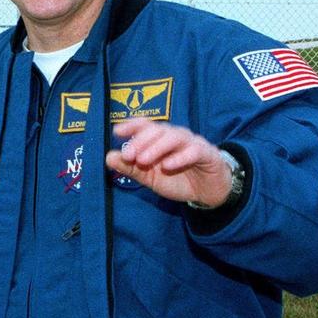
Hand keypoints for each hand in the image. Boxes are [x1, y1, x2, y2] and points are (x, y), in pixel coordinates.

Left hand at [106, 118, 232, 207]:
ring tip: (143, 160)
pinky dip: (180, 157)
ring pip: (174, 137)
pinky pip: (194, 151)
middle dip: (141, 141)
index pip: (146, 125)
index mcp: (160, 138)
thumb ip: (131, 168)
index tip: (117, 131)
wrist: (208, 193)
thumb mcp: (150, 177)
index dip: (132, 125)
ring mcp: (192, 143)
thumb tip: (109, 157)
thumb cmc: (178, 179)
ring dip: (157, 147)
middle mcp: (176, 136)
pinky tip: (167, 166)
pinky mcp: (207, 154)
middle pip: (158, 130)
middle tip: (129, 155)